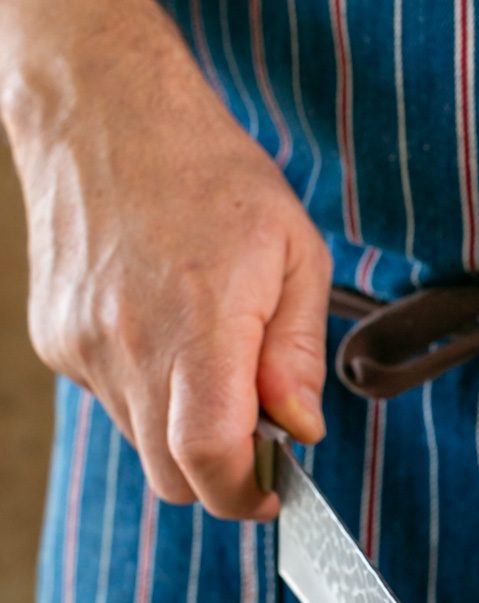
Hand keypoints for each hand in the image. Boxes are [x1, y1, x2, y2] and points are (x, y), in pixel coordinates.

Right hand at [9, 28, 330, 519]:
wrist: (103, 108)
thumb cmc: (212, 173)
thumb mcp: (295, 254)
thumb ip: (297, 354)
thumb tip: (301, 429)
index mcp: (198, 324)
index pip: (208, 456)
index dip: (245, 494)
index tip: (275, 490)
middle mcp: (129, 345)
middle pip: (173, 474)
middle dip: (220, 475)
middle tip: (258, 431)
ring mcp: (81, 346)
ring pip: (142, 443)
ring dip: (184, 431)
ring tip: (210, 358)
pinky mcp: (55, 340)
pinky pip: (112, 402)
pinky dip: (148, 394)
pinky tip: (164, 331)